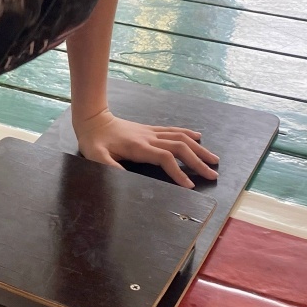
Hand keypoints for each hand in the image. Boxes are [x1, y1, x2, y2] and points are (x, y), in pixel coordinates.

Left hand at [74, 109, 217, 187]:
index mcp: (139, 147)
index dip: (179, 172)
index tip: (190, 186)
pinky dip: (188, 134)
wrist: (93, 120)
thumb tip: (124, 179)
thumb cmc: (94, 141)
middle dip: (198, 161)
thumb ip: (109, 167)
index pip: (165, 158)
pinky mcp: (150, 129)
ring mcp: (151, 132)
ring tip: (213, 159)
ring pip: (181, 138)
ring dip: (199, 148)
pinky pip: (173, 130)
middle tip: (212, 174)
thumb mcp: (96, 157)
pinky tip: (198, 138)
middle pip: (180, 148)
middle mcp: (149, 138)